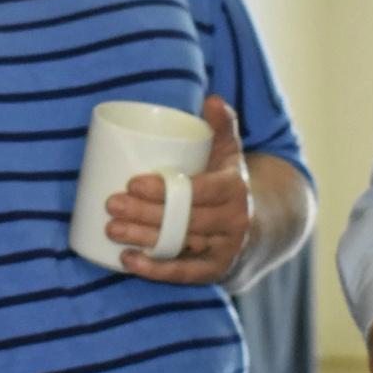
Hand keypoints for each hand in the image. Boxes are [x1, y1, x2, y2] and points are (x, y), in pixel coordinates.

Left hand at [105, 96, 250, 285]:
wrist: (260, 229)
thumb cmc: (230, 185)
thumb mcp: (231, 154)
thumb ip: (221, 126)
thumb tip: (211, 99)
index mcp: (235, 188)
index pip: (199, 190)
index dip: (166, 189)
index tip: (133, 182)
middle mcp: (234, 221)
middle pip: (183, 219)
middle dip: (144, 214)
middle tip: (111, 204)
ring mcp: (224, 249)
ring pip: (179, 245)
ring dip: (143, 240)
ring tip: (111, 229)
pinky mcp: (214, 272)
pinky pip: (183, 274)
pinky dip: (154, 270)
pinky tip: (127, 261)